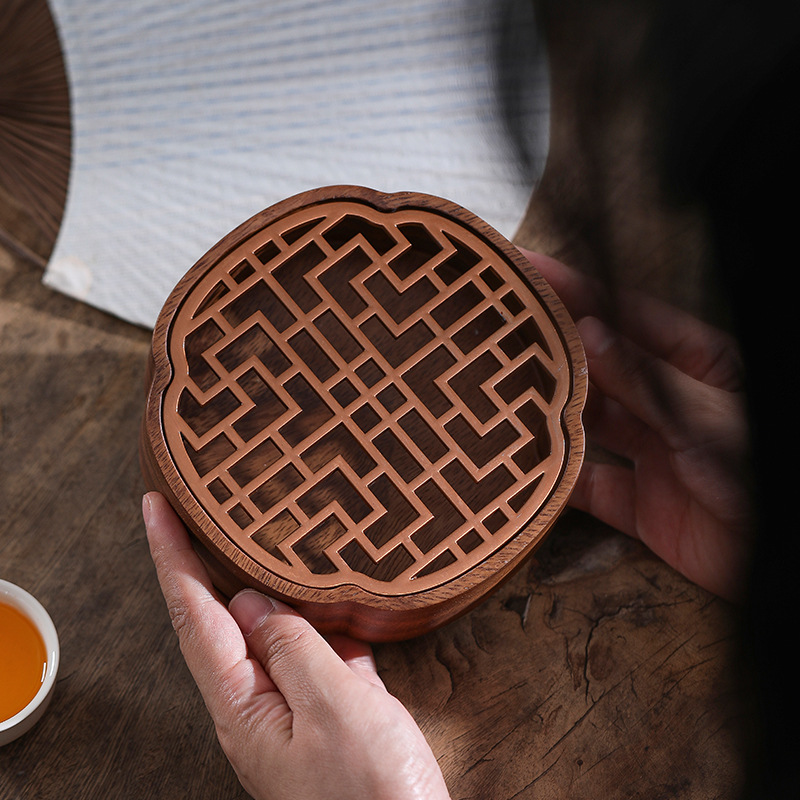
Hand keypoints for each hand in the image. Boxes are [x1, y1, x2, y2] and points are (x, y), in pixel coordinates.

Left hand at [142, 492, 450, 799]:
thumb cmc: (373, 794)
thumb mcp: (335, 707)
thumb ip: (292, 647)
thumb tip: (255, 602)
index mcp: (244, 706)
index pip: (195, 615)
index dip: (174, 557)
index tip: (157, 508)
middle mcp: (260, 706)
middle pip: (224, 620)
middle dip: (208, 563)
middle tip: (205, 510)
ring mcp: (298, 712)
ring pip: (276, 633)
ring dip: (273, 589)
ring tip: (273, 545)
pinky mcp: (334, 716)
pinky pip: (319, 655)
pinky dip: (323, 622)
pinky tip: (340, 603)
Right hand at [520, 249, 752, 601]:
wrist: (780, 560)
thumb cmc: (763, 473)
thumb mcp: (706, 416)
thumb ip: (645, 379)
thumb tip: (590, 331)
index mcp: (700, 367)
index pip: (628, 318)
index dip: (578, 291)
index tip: (529, 270)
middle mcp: (670, 404)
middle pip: (601, 368)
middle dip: (553, 348)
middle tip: (498, 328)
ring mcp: (655, 454)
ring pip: (589, 425)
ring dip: (549, 414)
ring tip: (499, 392)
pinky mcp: (643, 506)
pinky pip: (591, 488)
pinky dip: (561, 484)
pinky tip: (526, 471)